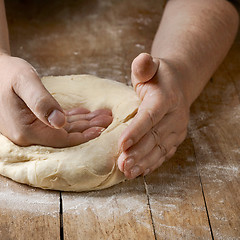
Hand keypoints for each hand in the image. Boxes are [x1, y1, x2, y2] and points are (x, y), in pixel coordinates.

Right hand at [0, 54, 112, 146]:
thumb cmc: (5, 73)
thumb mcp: (24, 82)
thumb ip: (41, 102)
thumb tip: (60, 123)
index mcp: (25, 131)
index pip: (61, 138)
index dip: (83, 135)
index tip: (102, 129)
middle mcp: (25, 136)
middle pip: (63, 136)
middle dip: (87, 128)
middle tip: (107, 120)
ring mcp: (26, 131)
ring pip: (60, 131)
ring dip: (81, 124)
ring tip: (100, 117)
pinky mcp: (28, 124)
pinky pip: (52, 125)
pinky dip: (69, 120)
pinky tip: (82, 116)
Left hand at [117, 53, 189, 178]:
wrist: (177, 85)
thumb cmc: (157, 76)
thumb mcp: (150, 67)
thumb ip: (144, 66)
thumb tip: (142, 60)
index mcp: (166, 98)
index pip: (150, 116)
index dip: (136, 131)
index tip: (122, 143)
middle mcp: (175, 116)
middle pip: (154, 137)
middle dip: (137, 152)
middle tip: (122, 164)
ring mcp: (177, 129)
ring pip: (159, 149)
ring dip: (143, 162)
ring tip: (128, 172)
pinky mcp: (175, 139)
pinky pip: (164, 153)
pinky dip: (152, 163)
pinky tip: (139, 172)